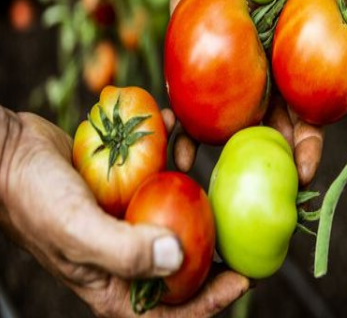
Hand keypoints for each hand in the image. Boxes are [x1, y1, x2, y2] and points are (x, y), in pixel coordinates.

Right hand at [0, 106, 248, 316]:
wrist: (10, 152)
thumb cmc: (32, 197)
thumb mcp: (75, 229)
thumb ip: (125, 250)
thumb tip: (178, 259)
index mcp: (113, 280)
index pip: (168, 308)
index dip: (209, 300)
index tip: (244, 280)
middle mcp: (125, 250)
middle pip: (180, 258)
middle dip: (213, 240)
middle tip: (240, 219)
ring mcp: (126, 215)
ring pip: (173, 208)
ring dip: (188, 178)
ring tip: (190, 151)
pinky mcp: (124, 185)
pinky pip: (157, 171)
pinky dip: (169, 148)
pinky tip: (172, 125)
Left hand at [140, 0, 325, 185]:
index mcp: (293, 55)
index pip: (308, 108)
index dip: (309, 140)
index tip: (305, 165)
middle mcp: (264, 71)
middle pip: (269, 128)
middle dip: (270, 163)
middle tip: (263, 190)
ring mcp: (228, 72)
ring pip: (230, 125)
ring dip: (224, 156)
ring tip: (213, 179)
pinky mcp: (192, 65)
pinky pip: (188, 102)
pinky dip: (183, 128)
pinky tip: (176, 151)